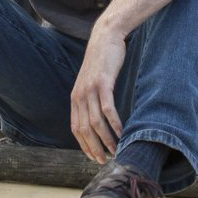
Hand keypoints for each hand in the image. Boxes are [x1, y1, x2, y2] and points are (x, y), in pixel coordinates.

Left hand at [69, 26, 126, 163]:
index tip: (94, 157)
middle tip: (105, 161)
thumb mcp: (91, 82)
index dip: (84, 145)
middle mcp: (80, 95)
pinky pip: (107, 109)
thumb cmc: (102, 62)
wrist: (105, 37)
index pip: (75, 128)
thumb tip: (96, 117)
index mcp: (75, 97)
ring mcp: (90, 89)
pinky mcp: (103, 83)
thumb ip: (91, 99)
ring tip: (115, 151)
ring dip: (106, 140)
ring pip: (96, 122)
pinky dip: (114, 123)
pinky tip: (121, 133)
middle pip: (84, 129)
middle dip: (94, 148)